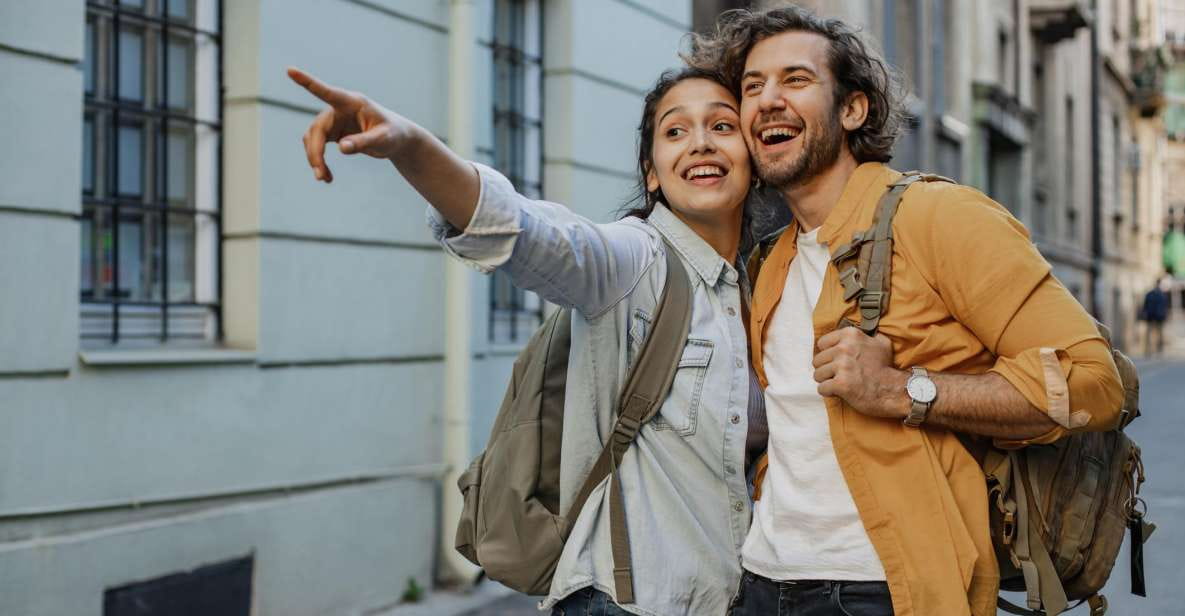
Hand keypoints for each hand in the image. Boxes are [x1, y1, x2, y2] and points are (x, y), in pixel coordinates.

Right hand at [287, 67, 417, 182]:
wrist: (397, 139)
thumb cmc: (393, 134)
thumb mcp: (383, 140)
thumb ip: (364, 142)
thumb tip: (341, 147)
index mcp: (352, 102)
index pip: (327, 92)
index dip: (308, 82)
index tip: (290, 70)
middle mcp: (339, 109)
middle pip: (317, 128)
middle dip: (316, 151)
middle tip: (320, 174)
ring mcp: (333, 120)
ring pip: (313, 138)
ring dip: (315, 158)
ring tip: (324, 179)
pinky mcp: (332, 132)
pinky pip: (317, 145)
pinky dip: (318, 160)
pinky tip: (326, 177)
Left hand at [812, 327, 907, 418]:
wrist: (894, 390)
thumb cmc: (886, 368)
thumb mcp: (882, 343)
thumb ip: (867, 335)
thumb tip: (863, 332)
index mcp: (851, 335)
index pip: (822, 343)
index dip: (828, 354)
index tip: (837, 361)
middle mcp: (844, 348)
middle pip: (817, 360)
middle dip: (826, 369)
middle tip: (839, 375)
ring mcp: (842, 366)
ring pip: (817, 375)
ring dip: (826, 381)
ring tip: (839, 383)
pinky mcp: (840, 384)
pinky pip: (821, 388)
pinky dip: (828, 392)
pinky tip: (839, 392)